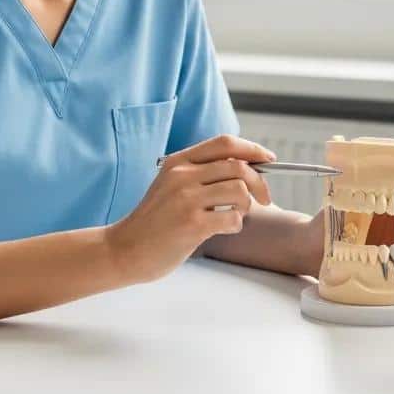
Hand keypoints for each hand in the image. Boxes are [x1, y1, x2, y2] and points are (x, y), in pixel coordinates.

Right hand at [105, 135, 274, 283]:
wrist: (124, 250)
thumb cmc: (154, 221)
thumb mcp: (171, 184)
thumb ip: (201, 173)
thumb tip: (247, 167)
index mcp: (179, 162)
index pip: (225, 143)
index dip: (252, 149)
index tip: (268, 159)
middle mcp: (182, 176)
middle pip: (238, 166)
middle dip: (260, 182)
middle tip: (264, 198)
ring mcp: (186, 199)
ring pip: (239, 190)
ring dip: (246, 205)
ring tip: (235, 215)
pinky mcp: (191, 224)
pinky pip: (232, 217)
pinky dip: (236, 224)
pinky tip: (224, 229)